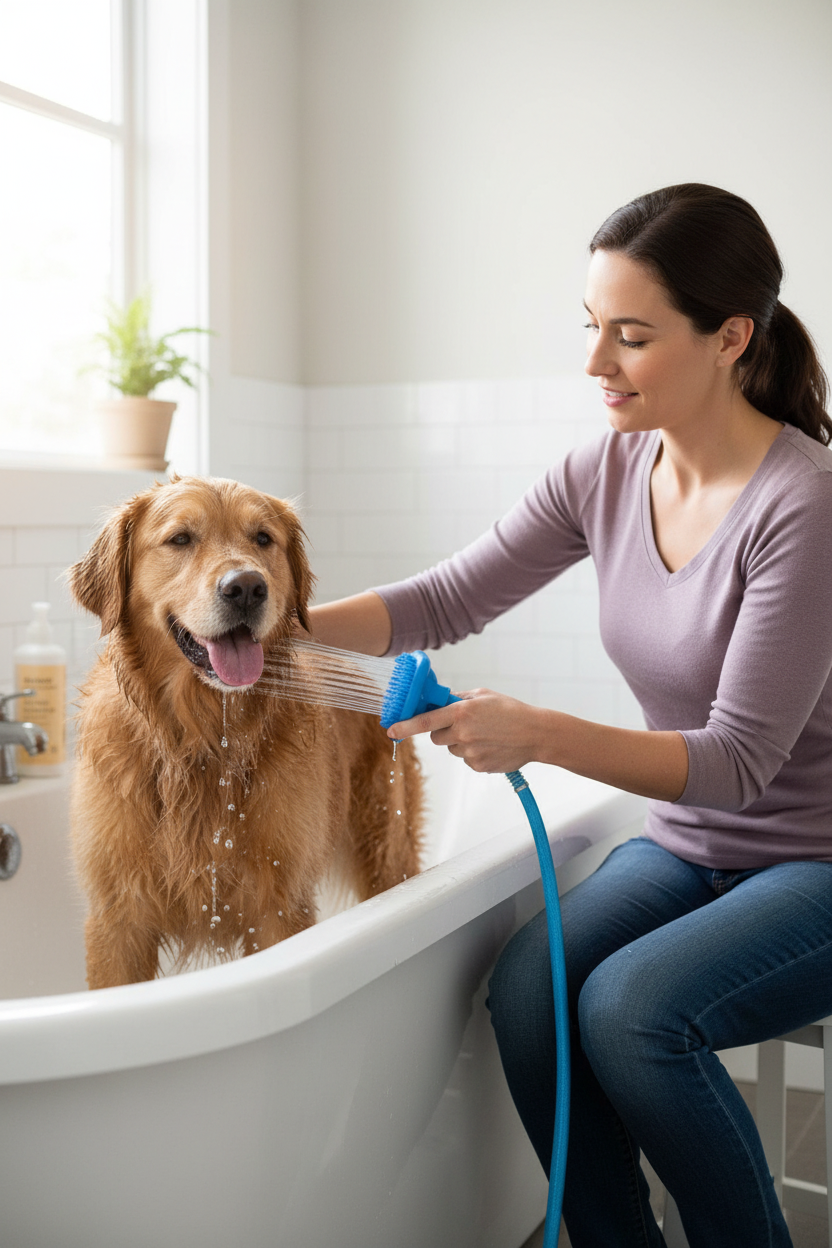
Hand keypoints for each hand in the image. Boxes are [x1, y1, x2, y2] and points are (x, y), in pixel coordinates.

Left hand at [387, 688, 545, 773]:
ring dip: (461, 741)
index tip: (390, 730)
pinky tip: (491, 745)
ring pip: (452, 748)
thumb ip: (458, 698)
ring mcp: (470, 752)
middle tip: (461, 725)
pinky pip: (466, 759)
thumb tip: (438, 701)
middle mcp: (462, 733)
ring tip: (485, 734)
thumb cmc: (510, 710)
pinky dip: (474, 752)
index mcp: (461, 712)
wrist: (535, 734)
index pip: (425, 721)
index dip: (405, 726)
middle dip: (442, 731)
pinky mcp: (478, 766)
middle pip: (435, 737)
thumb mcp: (483, 695)